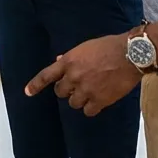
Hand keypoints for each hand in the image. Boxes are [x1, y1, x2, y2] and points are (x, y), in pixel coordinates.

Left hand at [25, 34, 140, 116]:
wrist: (130, 54)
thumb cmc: (109, 46)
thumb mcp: (85, 47)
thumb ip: (70, 57)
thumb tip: (58, 61)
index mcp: (68, 61)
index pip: (47, 75)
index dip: (35, 85)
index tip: (27, 92)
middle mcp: (74, 77)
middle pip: (60, 92)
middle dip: (67, 90)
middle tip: (78, 85)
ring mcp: (86, 89)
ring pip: (74, 103)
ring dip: (80, 99)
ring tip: (91, 91)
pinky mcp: (99, 100)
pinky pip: (88, 111)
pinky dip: (92, 108)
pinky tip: (99, 100)